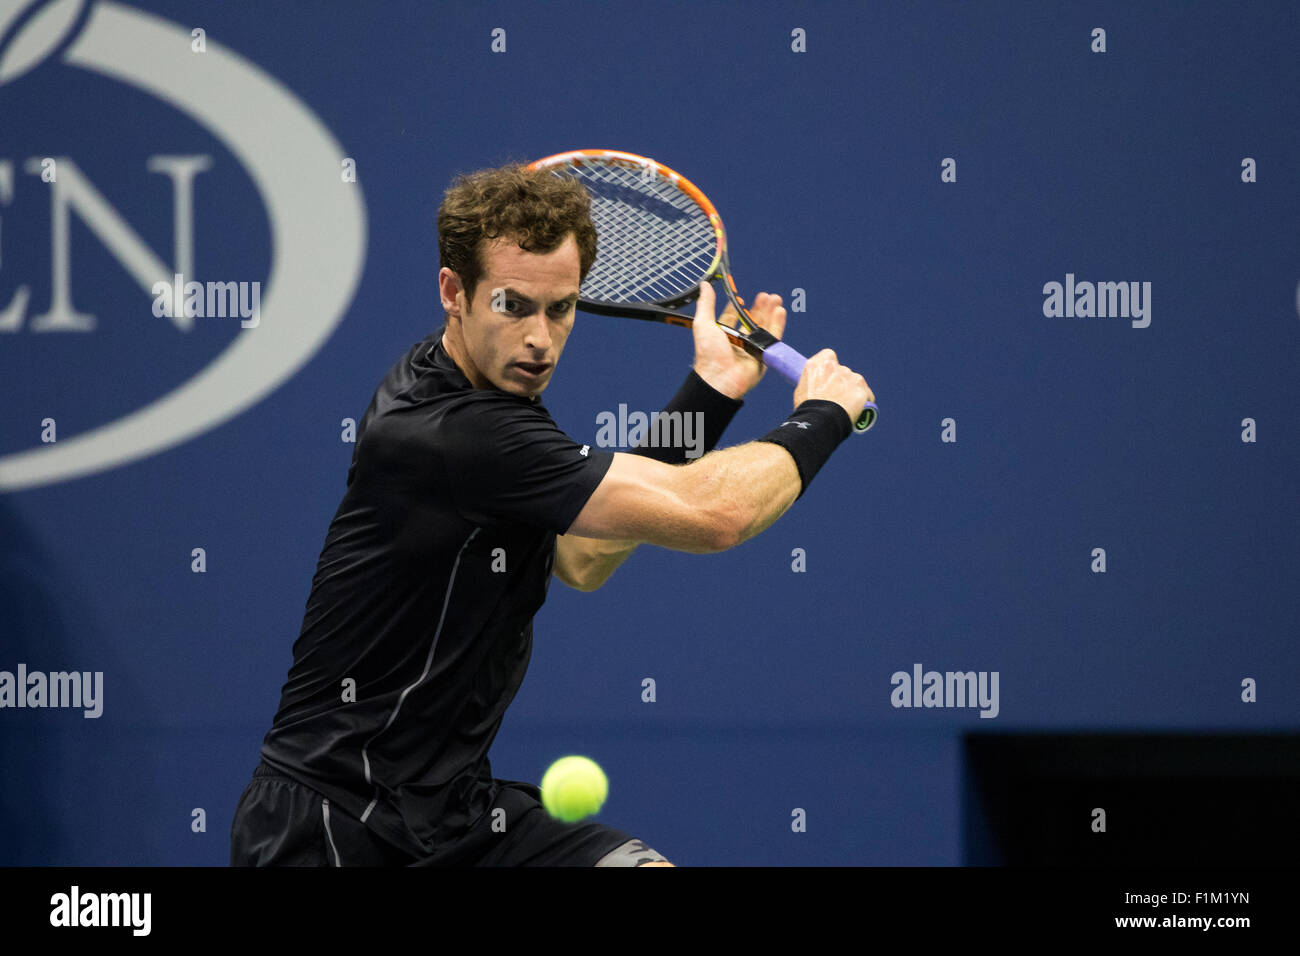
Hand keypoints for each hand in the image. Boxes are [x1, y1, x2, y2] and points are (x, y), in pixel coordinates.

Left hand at [690, 283, 786, 400]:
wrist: (720, 378)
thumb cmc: (709, 354)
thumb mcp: (704, 323)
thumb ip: (706, 304)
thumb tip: (704, 285)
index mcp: (722, 335)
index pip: (731, 318)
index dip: (736, 307)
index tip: (740, 297)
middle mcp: (737, 341)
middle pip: (751, 320)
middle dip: (760, 307)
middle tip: (766, 295)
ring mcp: (751, 348)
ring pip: (764, 327)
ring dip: (770, 312)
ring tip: (776, 299)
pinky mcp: (762, 355)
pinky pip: (772, 338)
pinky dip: (778, 324)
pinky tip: (780, 311)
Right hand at [793, 348, 874, 426]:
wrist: (820, 420)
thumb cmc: (807, 409)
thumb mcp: (801, 391)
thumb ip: (811, 383)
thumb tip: (816, 388)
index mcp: (818, 364)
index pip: (829, 356)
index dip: (830, 367)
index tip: (828, 377)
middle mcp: (834, 367)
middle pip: (843, 371)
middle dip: (841, 382)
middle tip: (836, 397)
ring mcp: (849, 377)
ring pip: (855, 382)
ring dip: (853, 390)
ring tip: (847, 407)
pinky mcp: (861, 389)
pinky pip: (866, 394)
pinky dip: (864, 400)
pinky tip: (860, 409)